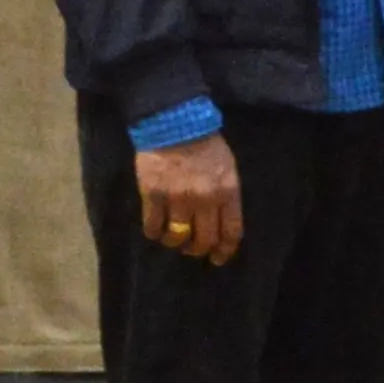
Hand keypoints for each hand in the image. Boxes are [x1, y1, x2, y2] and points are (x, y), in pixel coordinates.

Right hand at [135, 133, 242, 264]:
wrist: (175, 125)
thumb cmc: (206, 146)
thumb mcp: (228, 168)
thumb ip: (227, 195)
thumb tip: (221, 220)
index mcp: (228, 192)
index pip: (230, 231)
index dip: (225, 250)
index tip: (218, 258)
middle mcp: (205, 200)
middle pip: (203, 239)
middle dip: (198, 250)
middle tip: (193, 250)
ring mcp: (177, 199)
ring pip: (177, 237)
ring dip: (175, 243)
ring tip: (173, 239)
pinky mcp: (153, 195)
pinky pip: (153, 226)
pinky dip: (154, 233)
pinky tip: (155, 230)